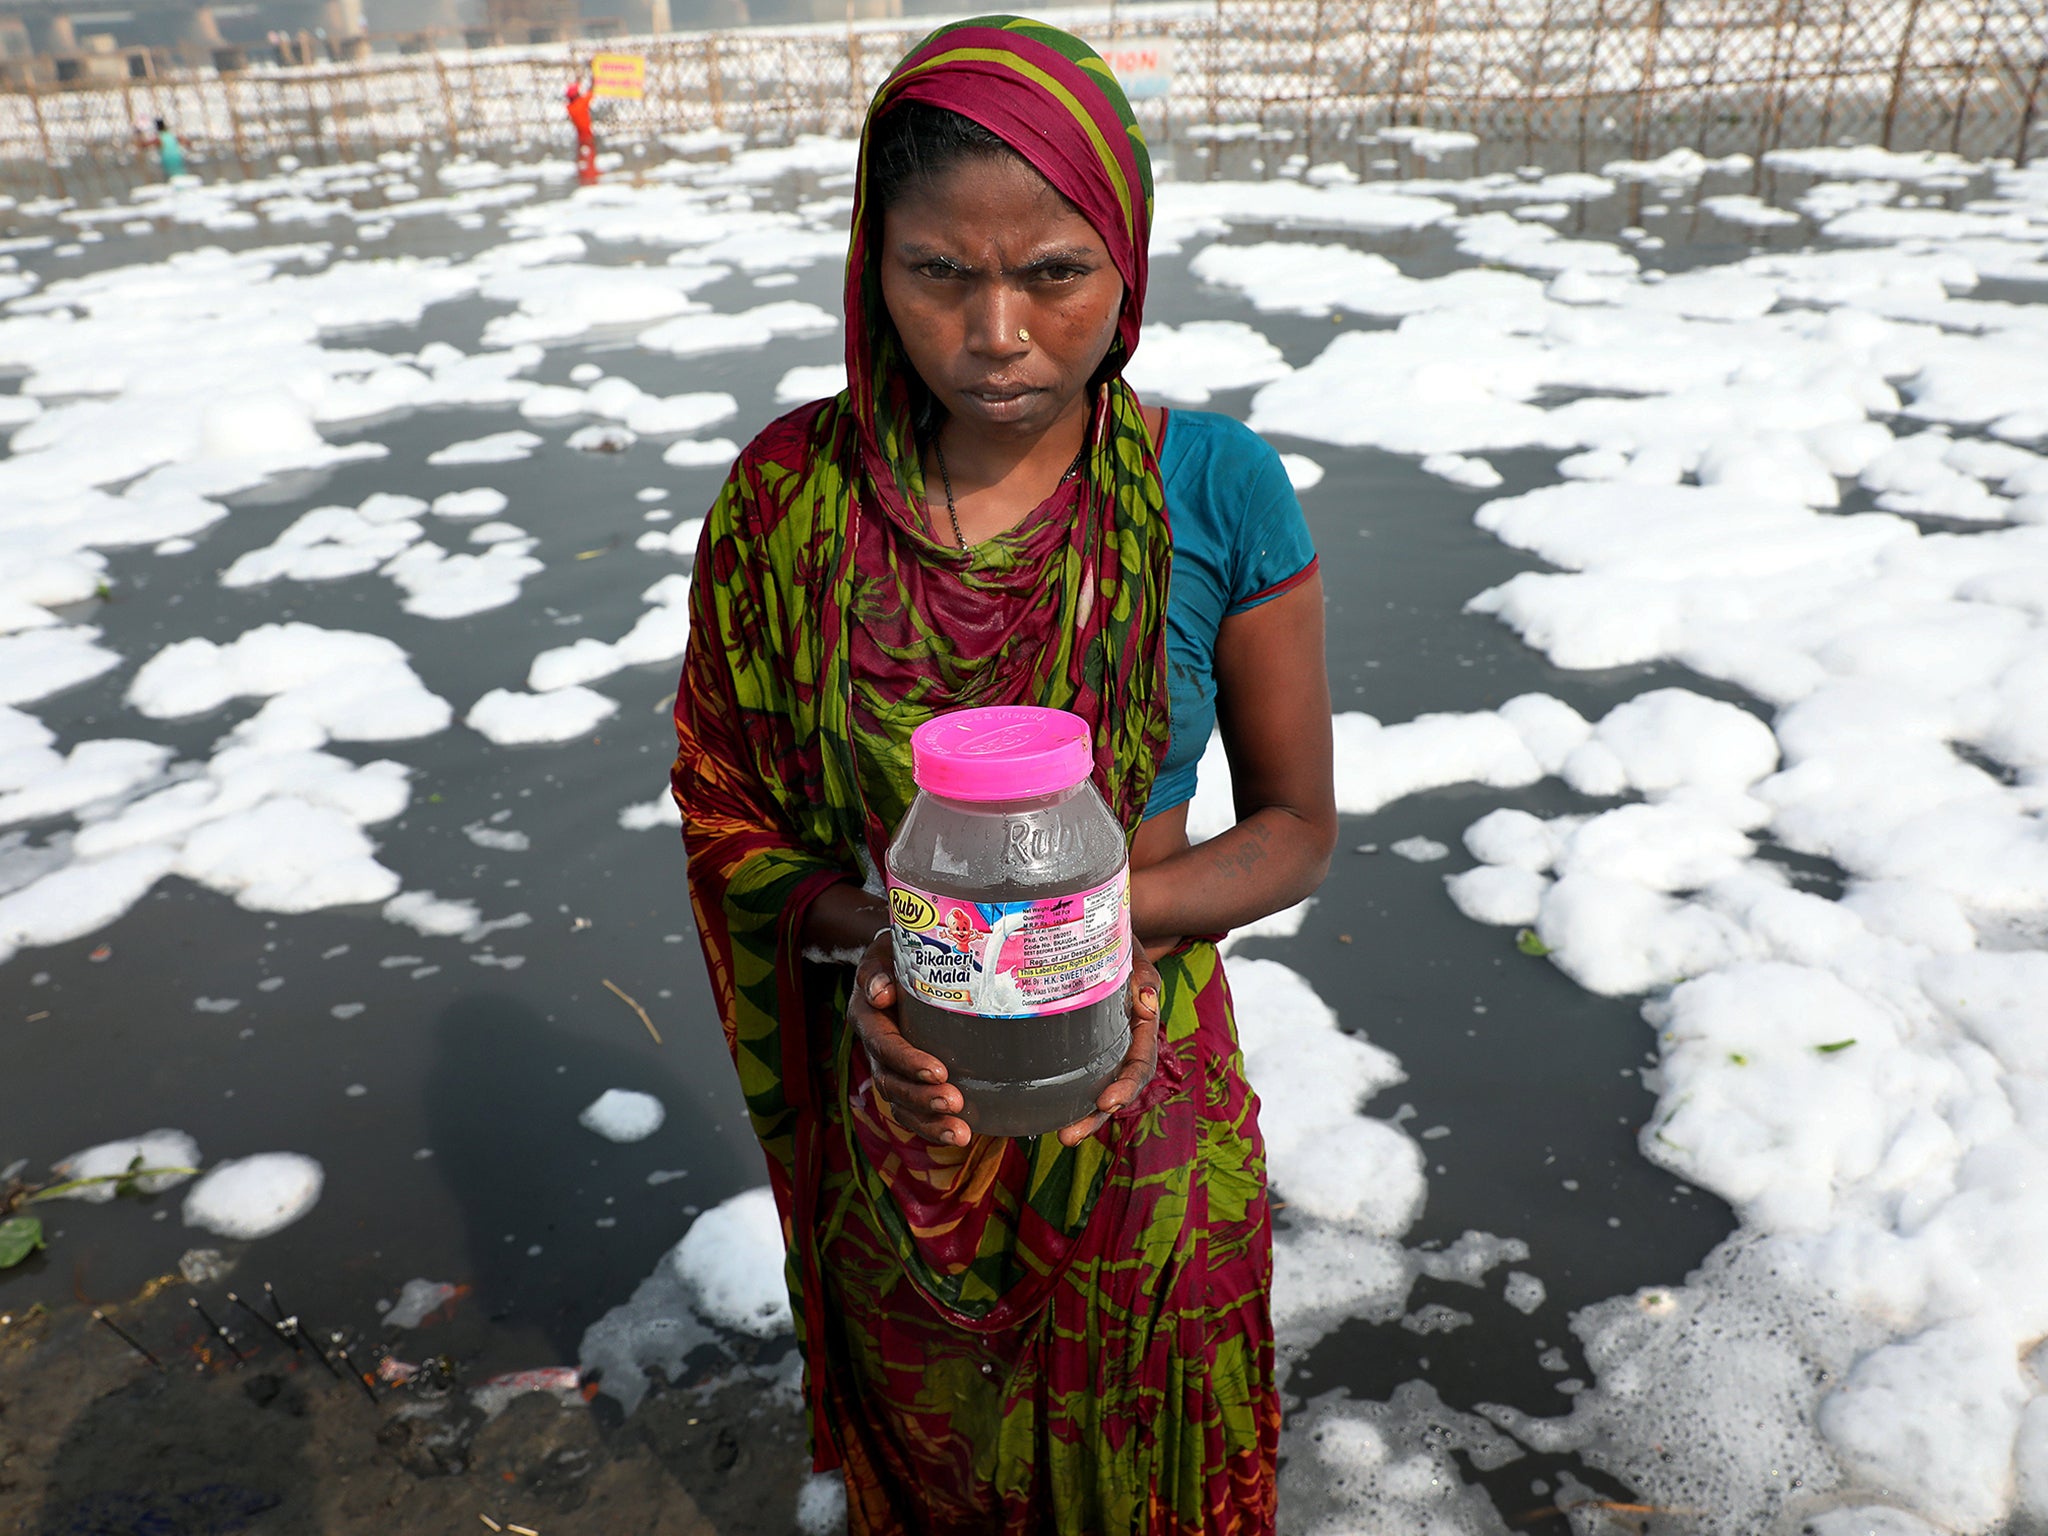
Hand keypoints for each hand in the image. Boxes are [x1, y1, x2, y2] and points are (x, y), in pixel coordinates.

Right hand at [849, 930, 969, 1146]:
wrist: (901, 961)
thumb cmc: (897, 952)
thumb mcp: (884, 950)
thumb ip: (877, 968)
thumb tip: (881, 993)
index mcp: (867, 1018)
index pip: (884, 1046)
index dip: (908, 1061)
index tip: (939, 1070)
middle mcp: (875, 1049)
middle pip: (891, 1084)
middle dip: (922, 1098)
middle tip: (955, 1104)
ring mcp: (890, 1068)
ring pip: (902, 1105)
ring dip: (929, 1123)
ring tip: (960, 1133)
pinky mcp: (908, 1079)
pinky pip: (915, 1111)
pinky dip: (934, 1126)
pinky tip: (962, 1133)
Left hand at [1054, 952, 1162, 1147]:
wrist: (1092, 926)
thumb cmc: (1115, 939)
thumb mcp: (1132, 952)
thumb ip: (1142, 975)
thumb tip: (1147, 1000)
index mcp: (1142, 1024)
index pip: (1140, 1064)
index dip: (1126, 1086)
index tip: (1106, 1102)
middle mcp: (1124, 1041)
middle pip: (1117, 1088)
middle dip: (1096, 1117)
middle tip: (1070, 1136)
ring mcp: (1102, 1045)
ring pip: (1096, 1087)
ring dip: (1081, 1115)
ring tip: (1061, 1136)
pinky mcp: (1079, 1042)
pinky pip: (1077, 1073)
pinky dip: (1066, 1095)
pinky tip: (1044, 1110)